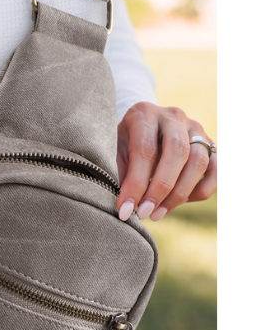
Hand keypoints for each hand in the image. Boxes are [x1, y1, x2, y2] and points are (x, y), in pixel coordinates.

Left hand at [116, 102, 216, 222]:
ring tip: (157, 214)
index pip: (145, 150)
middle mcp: (174, 117)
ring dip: (179, 193)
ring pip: (199, 161)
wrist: (142, 125)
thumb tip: (128, 206)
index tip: (125, 210)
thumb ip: (121, 173)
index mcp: (145, 115)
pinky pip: (215, 168)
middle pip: (177, 152)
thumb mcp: (114, 151)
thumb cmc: (124, 143)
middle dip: (161, 189)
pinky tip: (181, 202)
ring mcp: (195, 128)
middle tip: (145, 214)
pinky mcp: (209, 143)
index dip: (136, 184)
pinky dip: (202, 189)